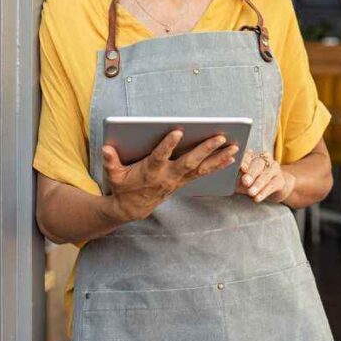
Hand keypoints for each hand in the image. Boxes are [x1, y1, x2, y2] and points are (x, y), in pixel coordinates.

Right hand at [102, 131, 239, 222]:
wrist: (132, 208)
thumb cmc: (123, 186)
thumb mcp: (113, 175)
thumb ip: (110, 161)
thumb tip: (106, 148)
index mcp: (150, 171)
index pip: (160, 156)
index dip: (168, 145)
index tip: (177, 131)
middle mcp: (168, 175)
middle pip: (189, 161)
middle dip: (205, 149)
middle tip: (220, 136)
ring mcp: (179, 179)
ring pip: (202, 168)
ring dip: (219, 157)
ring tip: (234, 147)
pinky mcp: (185, 181)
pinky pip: (204, 172)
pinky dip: (218, 164)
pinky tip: (231, 156)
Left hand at [237, 150, 294, 203]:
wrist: (272, 187)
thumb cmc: (252, 182)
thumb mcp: (242, 179)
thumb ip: (237, 178)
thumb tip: (230, 181)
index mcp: (252, 156)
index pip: (248, 155)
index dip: (245, 161)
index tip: (242, 168)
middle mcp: (264, 159)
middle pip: (258, 164)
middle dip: (251, 173)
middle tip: (245, 182)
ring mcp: (274, 168)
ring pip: (266, 175)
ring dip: (258, 184)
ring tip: (251, 193)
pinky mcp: (280, 180)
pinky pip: (272, 185)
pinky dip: (264, 192)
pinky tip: (257, 198)